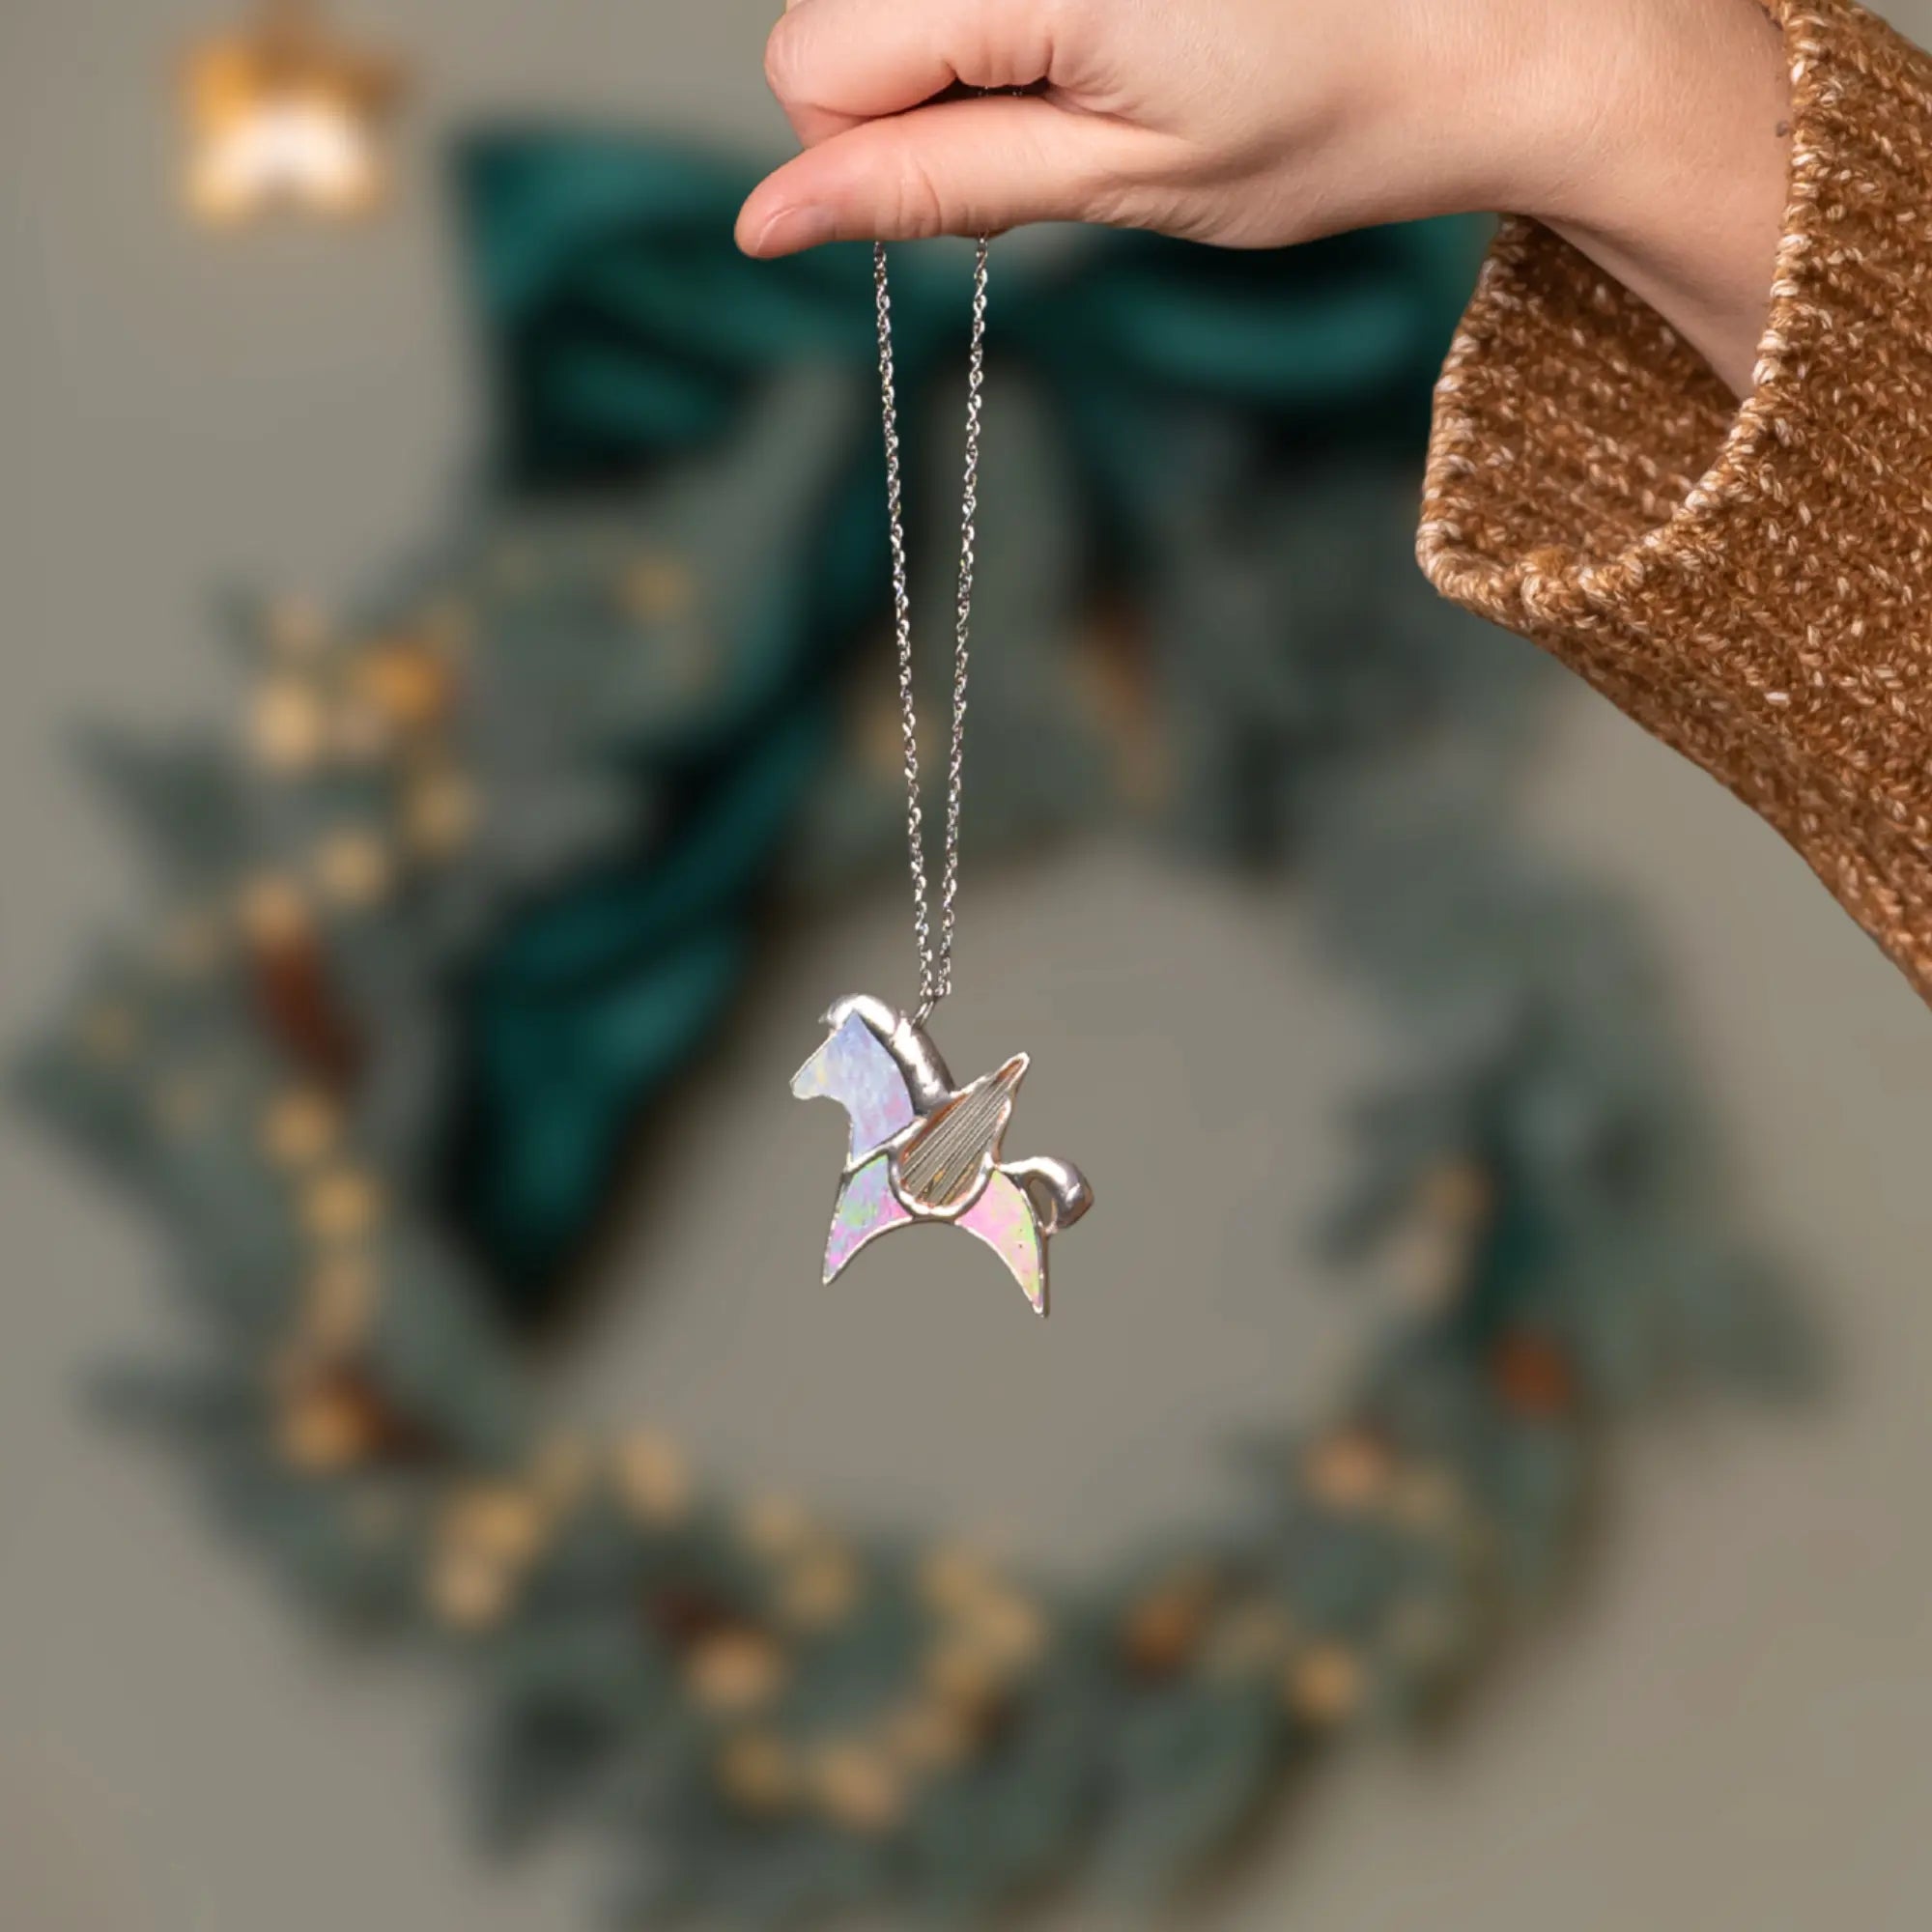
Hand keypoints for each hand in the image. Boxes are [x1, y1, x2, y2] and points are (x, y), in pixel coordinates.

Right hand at [738, 0, 1789, 392]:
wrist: (1496, 28)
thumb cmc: (1332, 120)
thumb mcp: (1123, 183)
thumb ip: (930, 186)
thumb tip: (767, 220)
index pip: (813, 55)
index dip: (867, 148)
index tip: (989, 176)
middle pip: (841, 7)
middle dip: (917, 89)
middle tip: (1068, 122)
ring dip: (972, 45)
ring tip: (1114, 65)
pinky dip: (1019, 10)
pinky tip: (1119, 23)